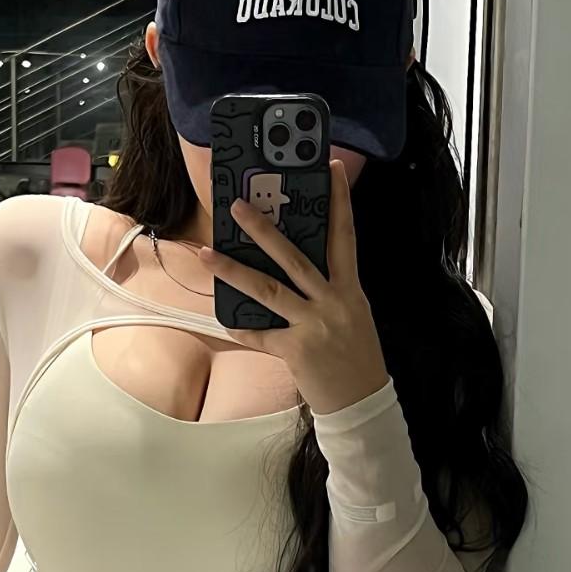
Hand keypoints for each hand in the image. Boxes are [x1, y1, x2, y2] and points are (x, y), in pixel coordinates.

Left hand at [199, 160, 389, 416]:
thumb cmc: (357, 356)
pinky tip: (224, 318)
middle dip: (263, 230)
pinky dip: (241, 327)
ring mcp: (312, 325)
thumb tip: (296, 266)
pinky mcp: (295, 350)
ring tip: (207, 253)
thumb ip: (330, 289)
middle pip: (293, 257)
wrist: (363, 401)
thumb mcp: (352, 313)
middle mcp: (331, 302)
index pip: (346, 235)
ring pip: (268, 290)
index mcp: (349, 288)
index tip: (333, 170)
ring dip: (234, 270)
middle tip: (237, 206)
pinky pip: (260, 334)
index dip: (340, 201)